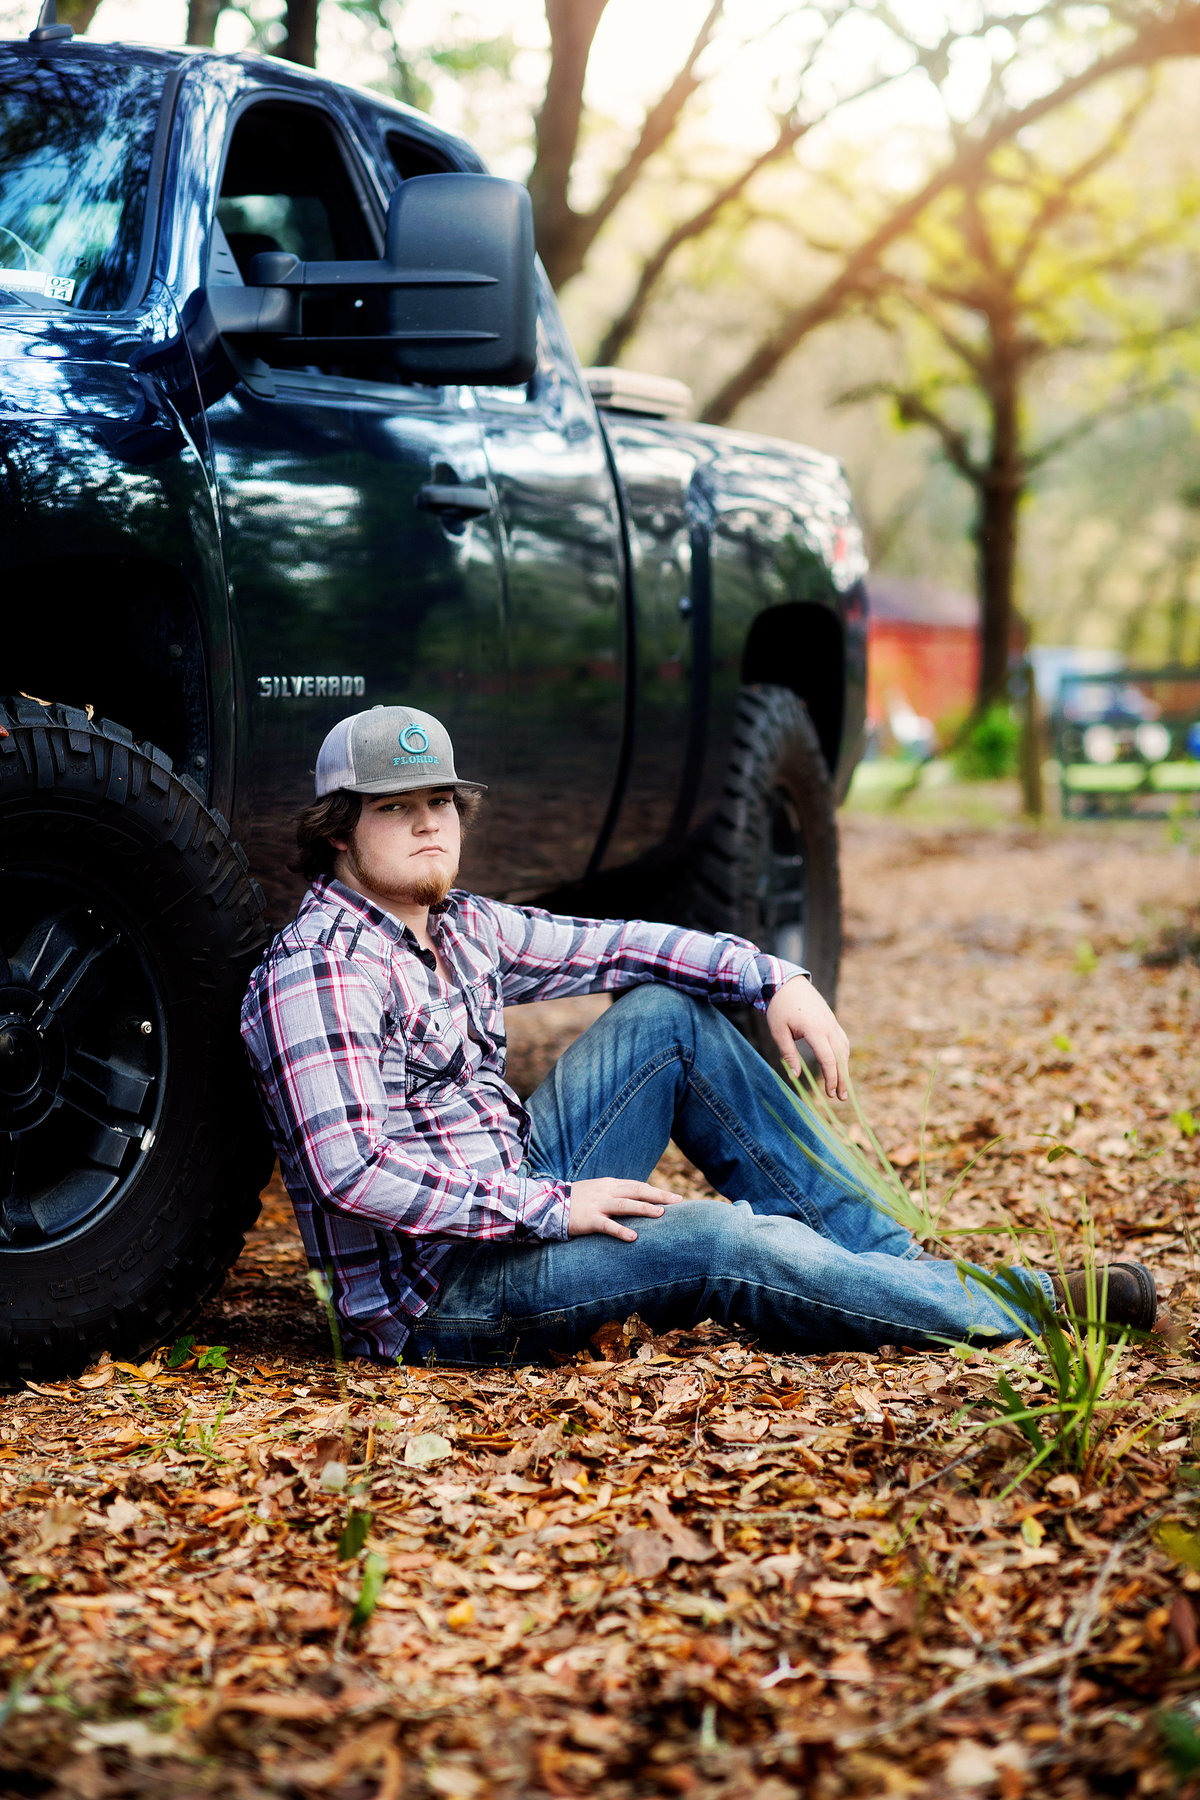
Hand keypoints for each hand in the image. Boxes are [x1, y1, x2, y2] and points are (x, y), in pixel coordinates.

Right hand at [567, 1178, 688, 1242]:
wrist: (547, 1204)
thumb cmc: (575, 1201)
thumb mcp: (596, 1192)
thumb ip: (614, 1194)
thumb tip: (635, 1200)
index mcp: (609, 1184)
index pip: (637, 1185)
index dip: (655, 1191)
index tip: (672, 1197)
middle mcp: (606, 1191)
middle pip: (637, 1190)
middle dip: (658, 1195)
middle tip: (678, 1201)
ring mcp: (597, 1204)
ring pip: (625, 1204)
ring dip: (644, 1208)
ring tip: (661, 1214)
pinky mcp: (588, 1219)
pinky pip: (607, 1225)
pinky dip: (620, 1230)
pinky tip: (633, 1237)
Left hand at [765, 974, 849, 1100]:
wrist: (787, 982)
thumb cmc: (779, 1008)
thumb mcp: (778, 1032)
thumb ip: (788, 1054)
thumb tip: (795, 1076)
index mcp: (815, 1029)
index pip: (828, 1059)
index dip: (830, 1078)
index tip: (829, 1093)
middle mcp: (828, 1026)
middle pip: (840, 1057)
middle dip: (842, 1079)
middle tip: (841, 1098)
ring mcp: (832, 1023)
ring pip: (844, 1049)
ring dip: (845, 1069)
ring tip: (842, 1087)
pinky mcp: (832, 1021)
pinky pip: (842, 1041)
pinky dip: (843, 1056)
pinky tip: (841, 1067)